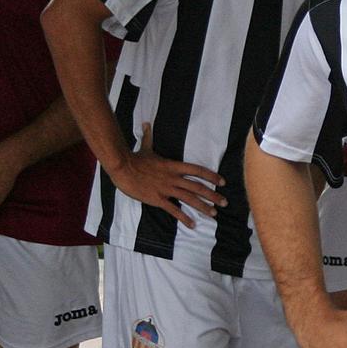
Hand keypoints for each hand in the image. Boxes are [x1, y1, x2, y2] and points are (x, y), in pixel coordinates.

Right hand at [109, 123, 225, 227]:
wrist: (122, 168)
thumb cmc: (134, 158)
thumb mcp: (145, 147)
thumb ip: (149, 136)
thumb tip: (146, 123)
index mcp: (173, 166)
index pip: (198, 170)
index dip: (211, 176)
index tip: (223, 182)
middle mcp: (173, 178)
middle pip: (198, 187)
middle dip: (213, 195)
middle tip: (225, 202)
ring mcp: (166, 189)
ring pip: (189, 199)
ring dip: (203, 207)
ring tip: (214, 214)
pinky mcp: (157, 199)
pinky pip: (173, 210)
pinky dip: (184, 218)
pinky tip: (192, 224)